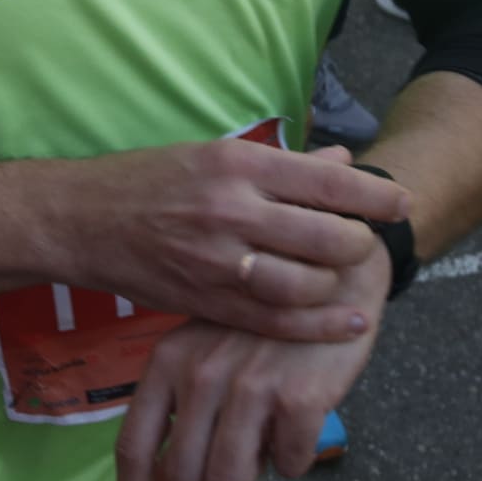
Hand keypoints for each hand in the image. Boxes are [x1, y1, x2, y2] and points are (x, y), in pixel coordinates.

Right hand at [50, 140, 408, 341]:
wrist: (81, 219)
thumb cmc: (149, 180)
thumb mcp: (214, 155)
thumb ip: (281, 166)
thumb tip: (341, 163)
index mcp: (238, 164)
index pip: (326, 182)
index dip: (374, 197)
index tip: (400, 203)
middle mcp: (231, 210)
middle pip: (325, 236)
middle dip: (359, 244)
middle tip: (365, 244)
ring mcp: (218, 260)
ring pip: (304, 283)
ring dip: (336, 285)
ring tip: (345, 278)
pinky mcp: (205, 301)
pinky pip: (274, 321)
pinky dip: (316, 325)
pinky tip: (344, 321)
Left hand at [114, 242, 390, 480]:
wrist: (335, 267)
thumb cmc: (267, 317)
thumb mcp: (208, 344)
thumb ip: (183, 403)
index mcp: (169, 361)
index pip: (135, 447)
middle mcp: (201, 373)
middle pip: (185, 476)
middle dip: (211, 479)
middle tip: (240, 449)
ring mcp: (249, 384)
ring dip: (253, 472)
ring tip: (269, 434)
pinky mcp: (298, 395)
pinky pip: (288, 465)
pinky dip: (297, 457)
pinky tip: (303, 421)